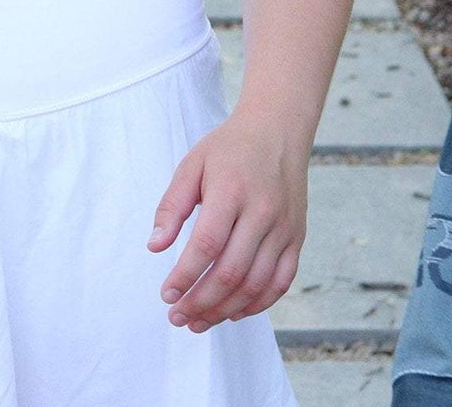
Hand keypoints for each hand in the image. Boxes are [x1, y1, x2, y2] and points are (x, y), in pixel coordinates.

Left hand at [146, 112, 307, 332]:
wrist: (277, 131)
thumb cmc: (229, 148)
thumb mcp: (192, 165)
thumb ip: (172, 206)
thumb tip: (155, 247)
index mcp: (231, 190)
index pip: (206, 245)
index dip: (185, 276)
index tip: (167, 294)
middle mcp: (262, 212)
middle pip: (231, 272)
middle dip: (200, 302)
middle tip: (177, 317)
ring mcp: (283, 228)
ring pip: (256, 284)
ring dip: (224, 310)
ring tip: (199, 321)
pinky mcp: (296, 238)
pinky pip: (280, 282)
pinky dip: (257, 304)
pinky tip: (233, 312)